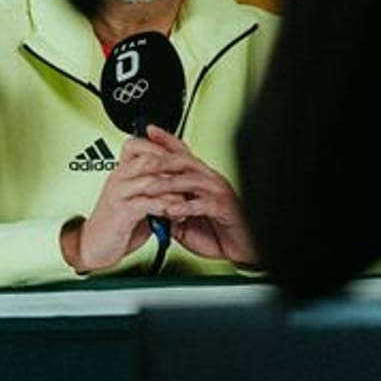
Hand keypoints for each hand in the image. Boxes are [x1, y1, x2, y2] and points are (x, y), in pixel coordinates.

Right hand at [62, 131, 186, 272]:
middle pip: (149, 158)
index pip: (138, 145)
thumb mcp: (138, 199)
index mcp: (121, 172)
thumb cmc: (118, 223)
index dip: (162, 148)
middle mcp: (118, 178)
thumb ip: (155, 188)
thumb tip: (181, 180)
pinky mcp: (121, 212)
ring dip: (175, 190)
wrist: (94, 245)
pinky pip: (148, 202)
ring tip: (187, 200)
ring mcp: (119, 193)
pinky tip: (175, 214)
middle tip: (192, 179)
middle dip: (175, 168)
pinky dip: (166, 207)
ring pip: (151, 179)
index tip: (182, 159)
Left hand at [144, 126, 257, 265]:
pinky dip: (187, 207)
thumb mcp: (183, 217)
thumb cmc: (216, 231)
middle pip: (184, 161)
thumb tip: (145, 201)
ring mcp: (219, 193)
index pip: (182, 153)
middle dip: (161, 161)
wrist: (240, 249)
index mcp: (199, 178)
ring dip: (169, 184)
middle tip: (140, 164)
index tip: (148, 131)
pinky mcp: (226, 209)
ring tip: (149, 189)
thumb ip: (166, 206)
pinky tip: (171, 210)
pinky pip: (205, 204)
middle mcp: (210, 180)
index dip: (166, 140)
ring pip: (192, 180)